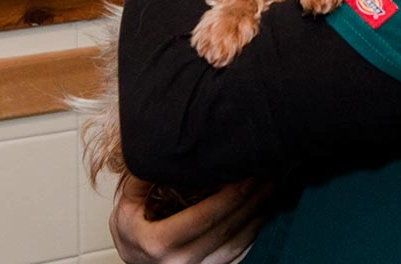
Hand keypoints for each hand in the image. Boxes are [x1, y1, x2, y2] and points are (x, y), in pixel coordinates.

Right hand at [109, 175, 270, 263]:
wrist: (132, 259)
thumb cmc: (130, 230)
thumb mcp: (127, 203)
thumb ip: (142, 178)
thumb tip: (159, 148)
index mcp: (157, 244)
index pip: (202, 218)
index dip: (228, 198)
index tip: (246, 176)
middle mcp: (179, 263)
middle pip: (225, 230)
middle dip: (250, 201)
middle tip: (268, 175)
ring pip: (236, 245)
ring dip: (258, 216)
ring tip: (273, 190)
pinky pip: (237, 253)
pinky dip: (253, 231)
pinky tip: (264, 212)